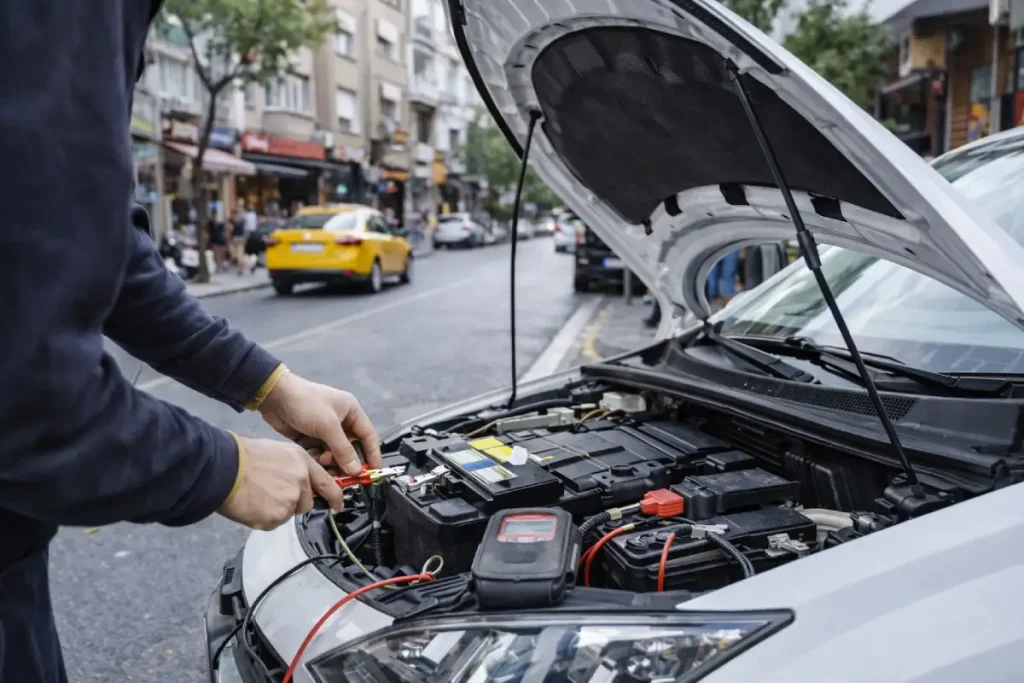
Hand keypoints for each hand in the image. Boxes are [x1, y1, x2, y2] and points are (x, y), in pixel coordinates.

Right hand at [218, 437, 343, 529]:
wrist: (224, 469)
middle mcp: (301, 481)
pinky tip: (253, 504)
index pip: (327, 483)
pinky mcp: (278, 516)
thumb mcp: (277, 452)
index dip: (335, 496)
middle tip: (272, 496)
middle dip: (294, 504)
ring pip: (288, 513)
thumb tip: (296, 481)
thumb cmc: (243, 458)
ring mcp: (291, 499)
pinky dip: (264, 518)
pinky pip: (274, 523)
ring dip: (276, 510)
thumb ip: (292, 468)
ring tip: (258, 496)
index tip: (338, 504)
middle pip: (306, 503)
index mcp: (302, 462)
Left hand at [258, 369, 381, 474]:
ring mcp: (325, 430)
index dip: (372, 455)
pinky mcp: (311, 438)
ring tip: (321, 461)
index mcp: (351, 412)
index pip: (368, 436)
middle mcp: (341, 421)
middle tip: (341, 472)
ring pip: (334, 454)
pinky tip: (311, 459)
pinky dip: (317, 459)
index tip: (373, 472)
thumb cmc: (305, 403)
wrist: (273, 396)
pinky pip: (320, 454)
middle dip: (346, 461)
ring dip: (330, 461)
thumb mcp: (328, 426)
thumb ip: (343, 449)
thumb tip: (356, 470)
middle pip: (351, 448)